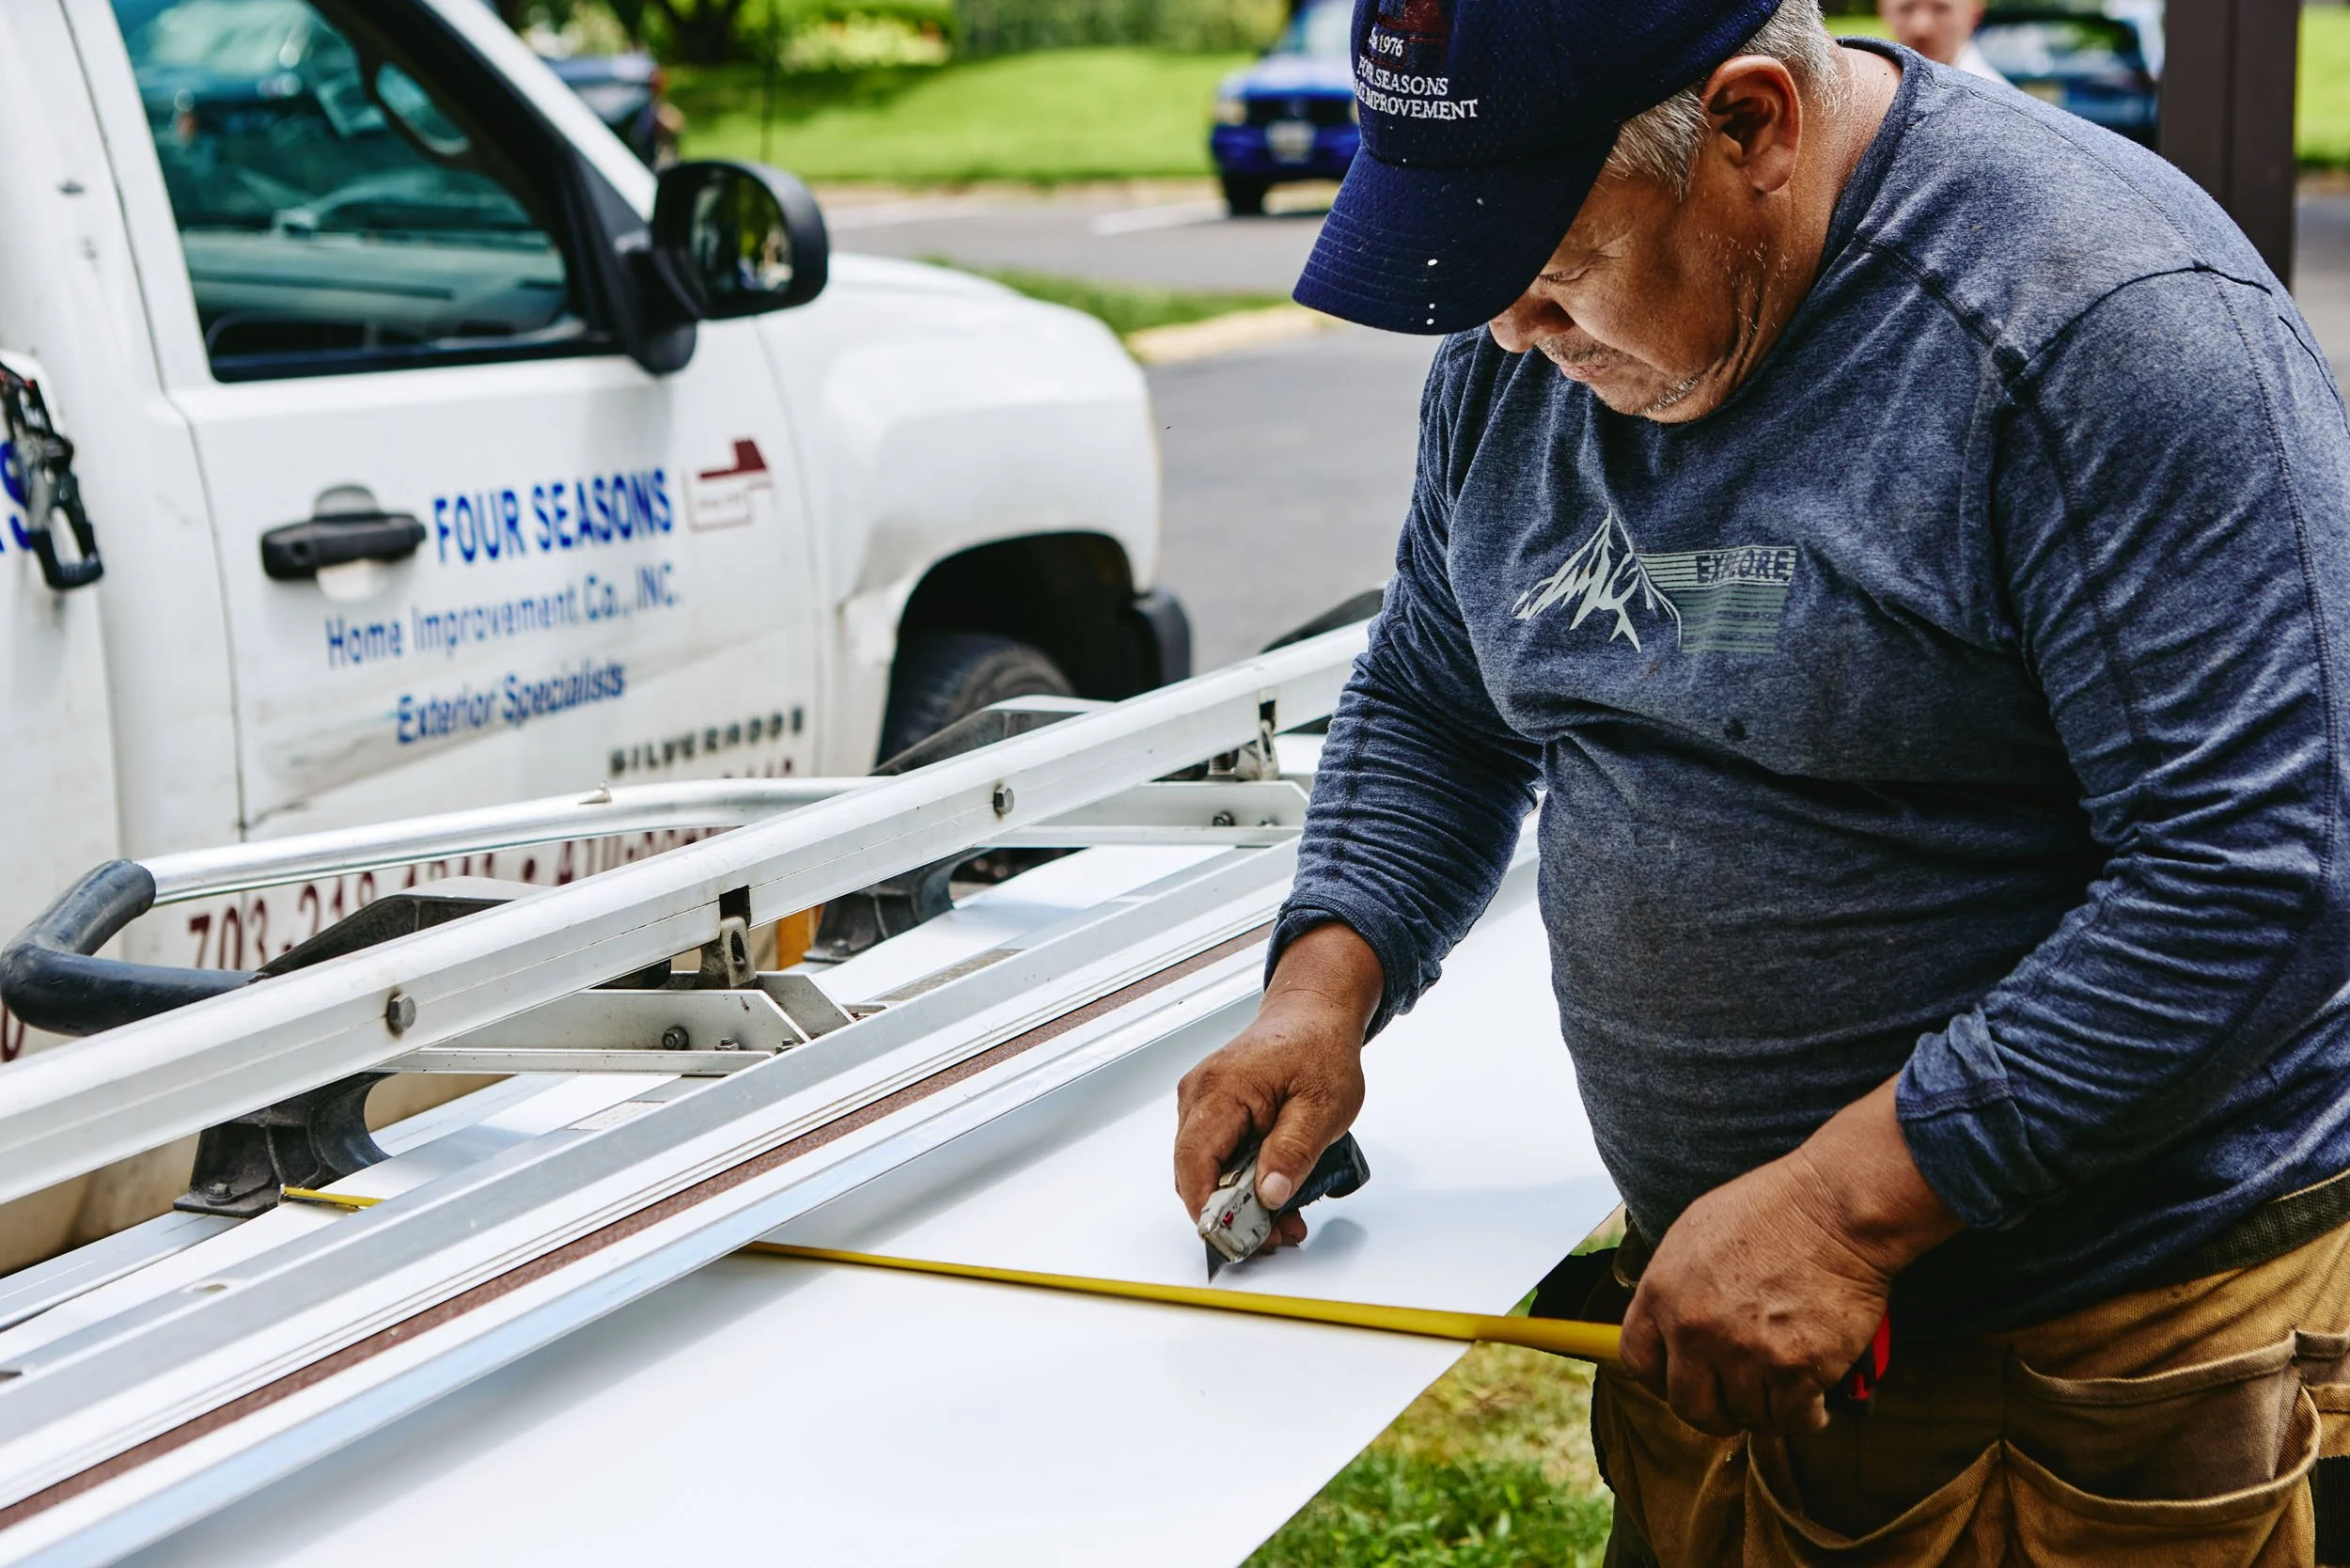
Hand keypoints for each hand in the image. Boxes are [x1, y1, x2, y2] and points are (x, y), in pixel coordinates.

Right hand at [1173, 923, 1382, 1249]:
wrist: (1314, 1014)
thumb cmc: (1319, 1049)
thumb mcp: (1322, 1106)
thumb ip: (1293, 1151)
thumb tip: (1269, 1195)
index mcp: (1222, 1089)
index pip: (1194, 1164)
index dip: (1211, 1210)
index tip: (1241, 1239)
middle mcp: (1199, 1094)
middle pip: (1195, 1173)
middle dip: (1233, 1213)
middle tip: (1280, 1232)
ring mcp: (1201, 1101)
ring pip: (1204, 1169)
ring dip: (1239, 1199)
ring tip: (1285, 1214)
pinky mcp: (1210, 1110)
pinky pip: (1214, 1156)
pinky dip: (1239, 1179)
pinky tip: (1271, 1187)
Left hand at [1617, 1078, 1961, 1434]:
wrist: (1834, 1208)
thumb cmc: (1771, 1209)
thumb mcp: (1695, 1232)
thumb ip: (1675, 1286)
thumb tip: (1671, 1325)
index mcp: (1663, 1293)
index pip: (1638, 1362)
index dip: (1661, 1379)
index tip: (1683, 1380)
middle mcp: (1696, 1330)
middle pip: (1689, 1406)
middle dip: (1714, 1409)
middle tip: (1735, 1399)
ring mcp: (1746, 1353)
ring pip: (1745, 1417)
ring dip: (1763, 1409)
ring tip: (1780, 1387)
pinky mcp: (1797, 1370)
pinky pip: (1793, 1421)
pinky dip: (1805, 1416)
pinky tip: (1812, 1400)